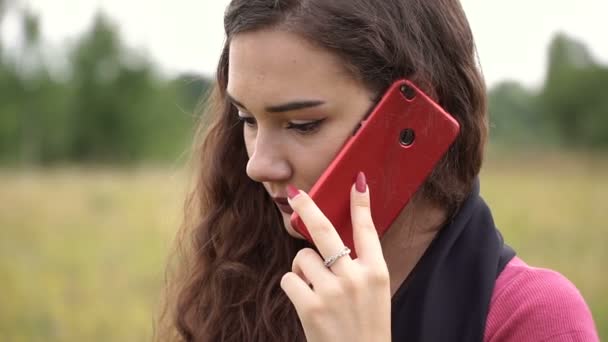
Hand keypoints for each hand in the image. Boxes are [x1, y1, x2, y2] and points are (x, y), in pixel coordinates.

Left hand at [281, 172, 390, 341]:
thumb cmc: (366, 325)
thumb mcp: (375, 292)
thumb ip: (359, 265)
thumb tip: (331, 238)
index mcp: (376, 272)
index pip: (367, 230)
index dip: (361, 204)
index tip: (356, 181)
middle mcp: (355, 277)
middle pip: (325, 231)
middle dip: (307, 208)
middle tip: (294, 194)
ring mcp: (332, 291)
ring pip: (302, 257)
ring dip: (302, 268)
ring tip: (315, 287)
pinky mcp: (311, 307)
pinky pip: (289, 278)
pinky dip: (294, 285)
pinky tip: (306, 299)